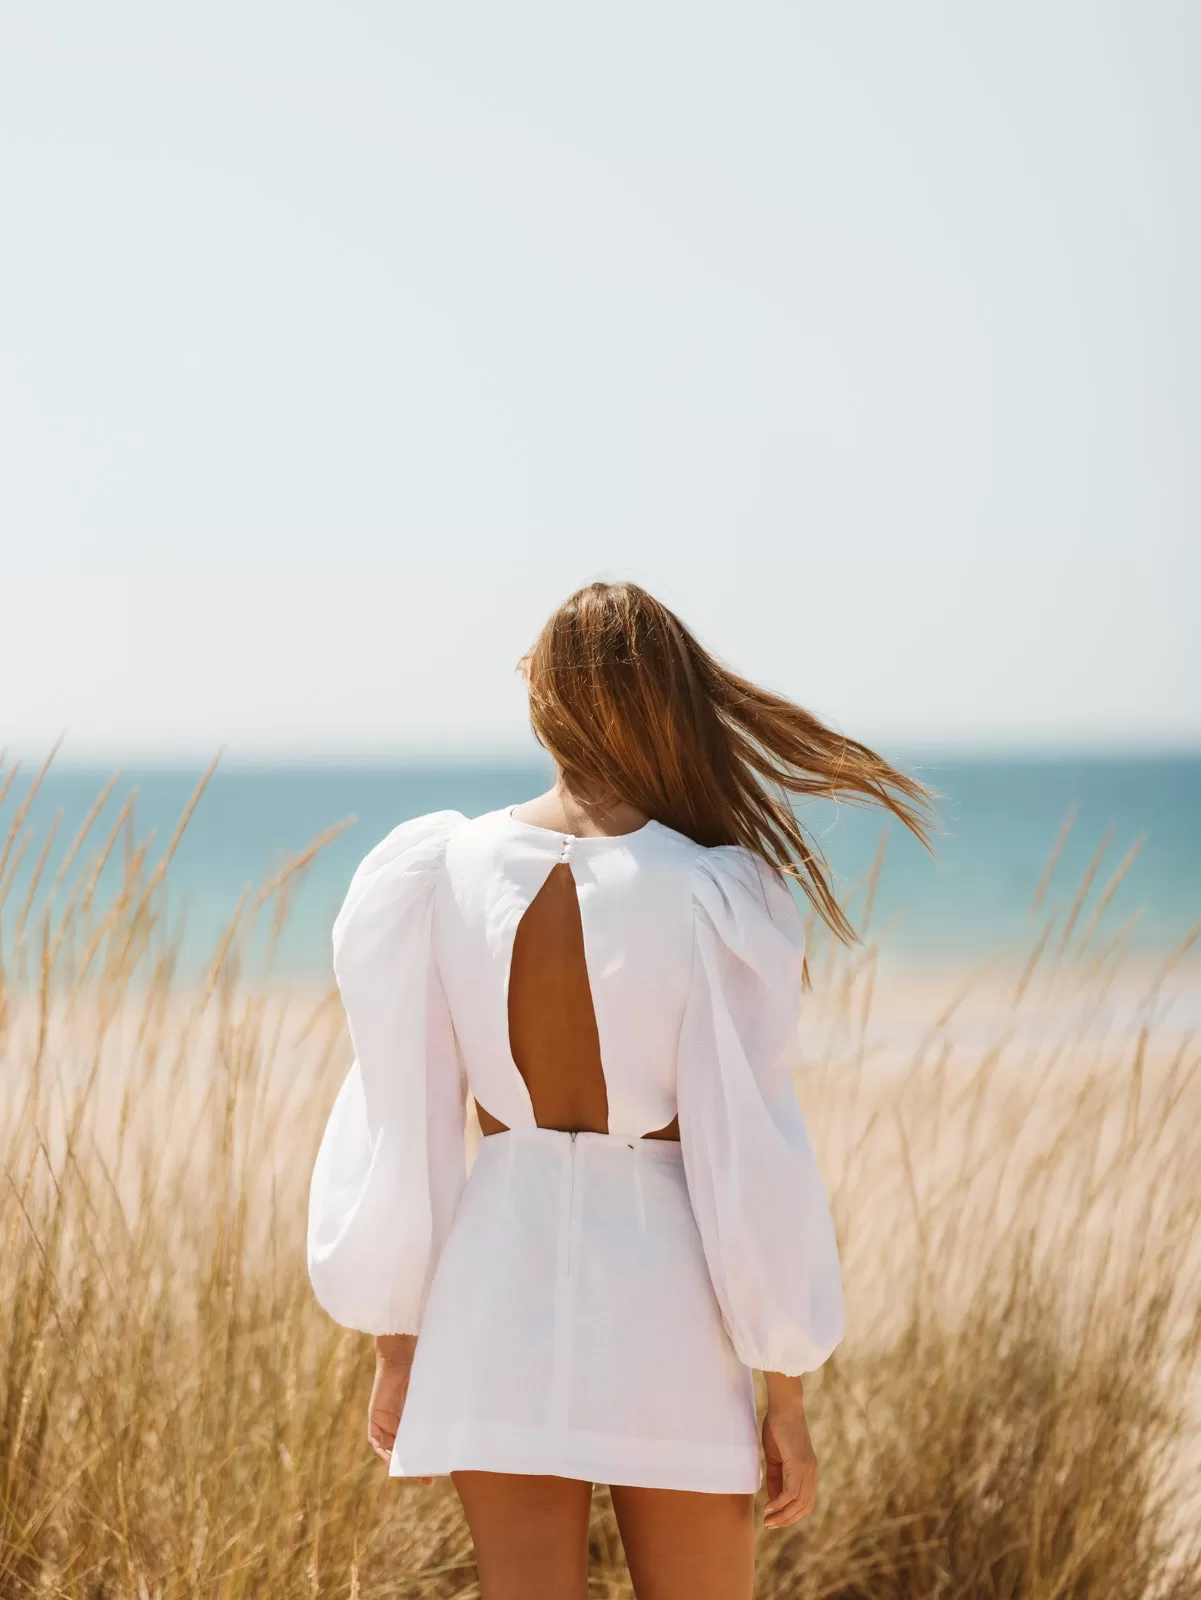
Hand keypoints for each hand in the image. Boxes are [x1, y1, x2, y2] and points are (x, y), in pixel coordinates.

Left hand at [368, 1335, 429, 1481]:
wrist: (402, 1353)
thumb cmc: (422, 1370)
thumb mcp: (433, 1396)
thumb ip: (440, 1409)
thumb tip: (466, 1424)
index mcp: (414, 1417)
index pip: (419, 1443)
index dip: (426, 1459)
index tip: (438, 1472)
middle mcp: (400, 1421)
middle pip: (405, 1450)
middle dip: (414, 1466)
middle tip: (426, 1480)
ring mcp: (387, 1420)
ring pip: (391, 1449)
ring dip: (399, 1462)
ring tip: (412, 1473)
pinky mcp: (376, 1417)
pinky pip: (376, 1441)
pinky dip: (383, 1451)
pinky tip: (392, 1459)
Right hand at [761, 1382, 817, 1528]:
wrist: (783, 1407)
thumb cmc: (777, 1428)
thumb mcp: (774, 1458)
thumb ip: (775, 1478)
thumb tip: (774, 1500)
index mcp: (807, 1471)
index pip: (805, 1502)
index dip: (791, 1515)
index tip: (774, 1520)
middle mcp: (811, 1473)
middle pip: (805, 1507)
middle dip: (787, 1520)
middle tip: (769, 1525)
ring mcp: (807, 1469)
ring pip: (800, 1503)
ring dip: (783, 1515)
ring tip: (767, 1520)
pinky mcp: (799, 1464)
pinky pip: (792, 1492)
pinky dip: (781, 1502)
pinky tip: (769, 1506)